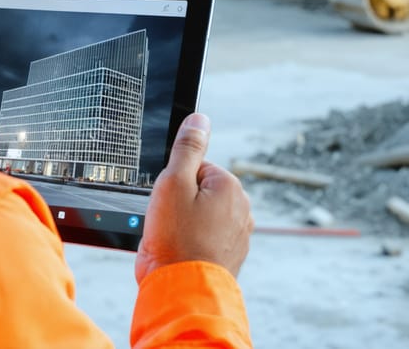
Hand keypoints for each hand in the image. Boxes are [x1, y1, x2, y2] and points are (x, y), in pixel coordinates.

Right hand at [135, 113, 252, 282]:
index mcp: (230, 186)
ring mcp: (237, 235)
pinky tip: (179, 253)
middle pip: (198, 192)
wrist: (181, 290)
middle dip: (178, 204)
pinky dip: (189, 243)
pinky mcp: (229, 255)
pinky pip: (203, 238)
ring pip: (199, 216)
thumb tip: (199, 119)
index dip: (173, 182)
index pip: (195, 168)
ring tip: (173, 240)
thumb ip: (187, 148)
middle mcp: (240, 209)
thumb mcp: (174, 182)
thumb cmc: (176, 239)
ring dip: (183, 225)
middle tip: (167, 222)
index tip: (167, 202)